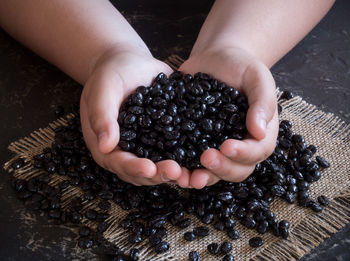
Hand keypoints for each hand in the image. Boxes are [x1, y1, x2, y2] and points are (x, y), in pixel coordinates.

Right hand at [80, 48, 189, 186]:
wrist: (130, 64)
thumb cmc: (110, 74)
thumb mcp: (102, 90)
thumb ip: (102, 116)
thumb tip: (105, 146)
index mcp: (107, 146)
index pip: (119, 163)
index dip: (134, 168)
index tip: (150, 168)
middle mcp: (129, 151)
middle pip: (143, 171)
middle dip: (159, 174)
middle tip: (176, 172)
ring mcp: (149, 146)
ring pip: (162, 165)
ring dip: (177, 171)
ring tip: (192, 172)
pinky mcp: (166, 137)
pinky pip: (177, 150)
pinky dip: (189, 156)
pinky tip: (204, 156)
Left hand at [179, 46, 278, 187]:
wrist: (215, 59)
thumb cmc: (241, 66)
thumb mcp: (257, 77)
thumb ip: (263, 102)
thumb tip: (259, 132)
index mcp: (259, 133)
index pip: (257, 151)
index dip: (243, 154)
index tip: (226, 146)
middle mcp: (239, 146)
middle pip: (236, 170)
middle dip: (221, 168)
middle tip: (205, 158)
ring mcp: (215, 146)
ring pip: (213, 172)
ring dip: (201, 177)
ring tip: (187, 177)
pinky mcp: (193, 142)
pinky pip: (189, 160)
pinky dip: (182, 167)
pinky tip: (171, 166)